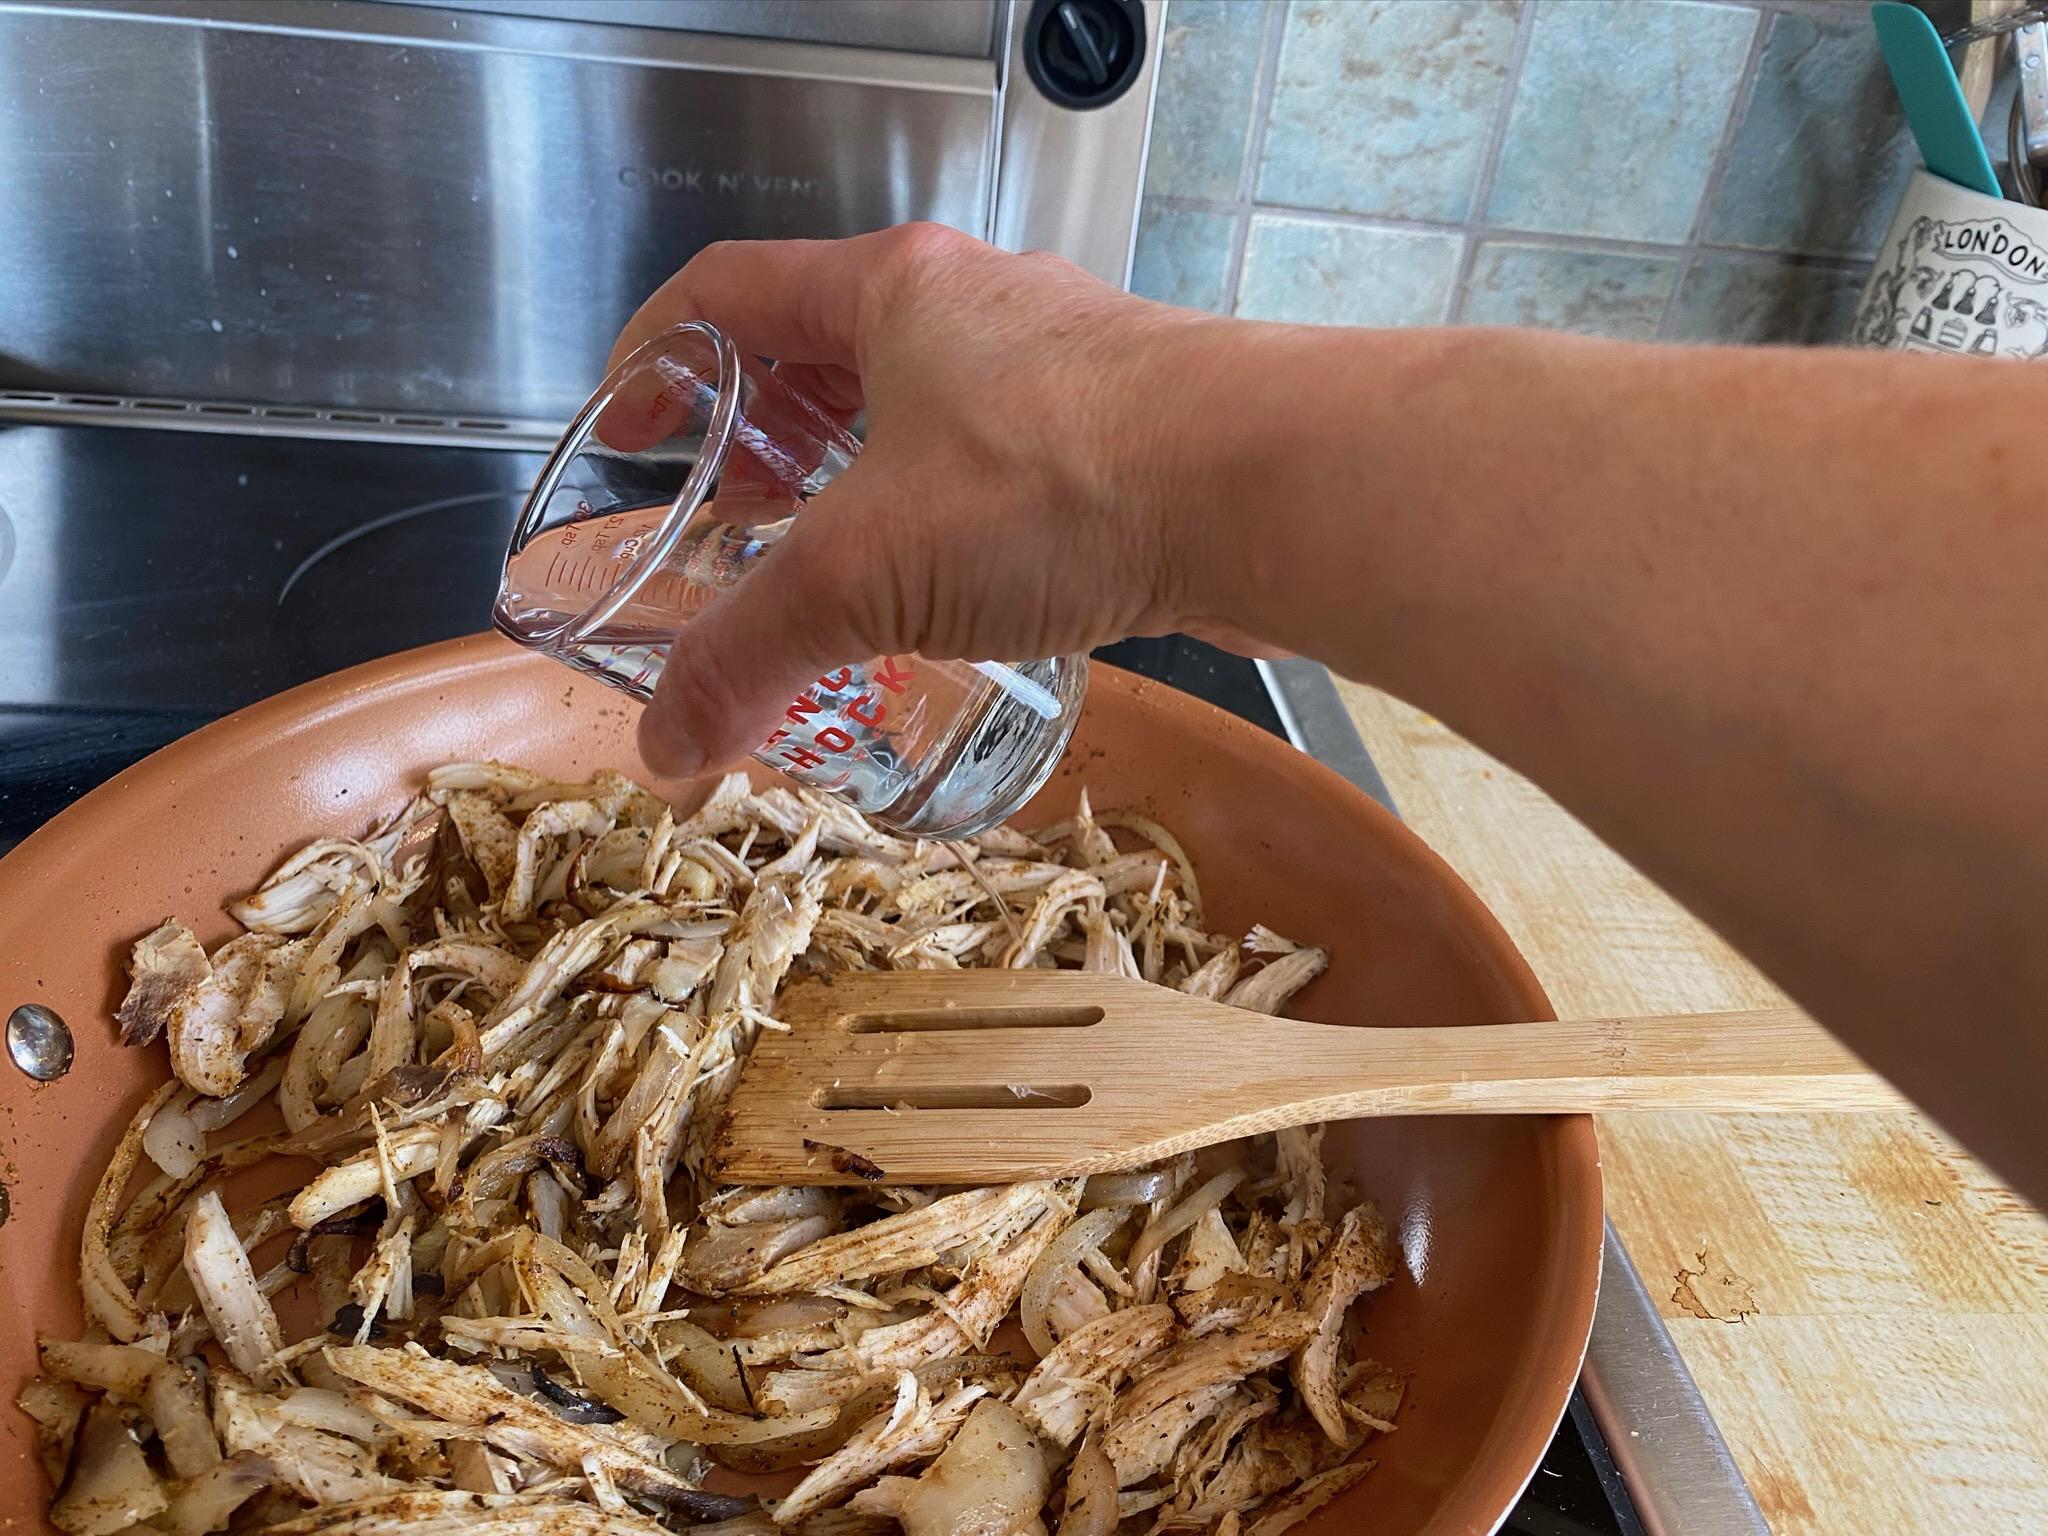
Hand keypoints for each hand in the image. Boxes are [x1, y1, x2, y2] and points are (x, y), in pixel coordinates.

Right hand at [606, 225, 1262, 777]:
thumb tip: (664, 744)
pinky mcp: (1132, 434)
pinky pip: (1008, 463)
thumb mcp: (863, 571)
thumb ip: (751, 652)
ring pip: (929, 408)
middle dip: (764, 429)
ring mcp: (1065, 365)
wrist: (1271, 490)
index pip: (729, 290)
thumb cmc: (1059, 483)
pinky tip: (955, 592)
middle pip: (829, 347)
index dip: (655, 353)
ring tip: (834, 562)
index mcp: (890, 291)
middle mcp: (978, 306)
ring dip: (868, 476)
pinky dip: (955, 515)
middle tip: (726, 511)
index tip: (624, 422)